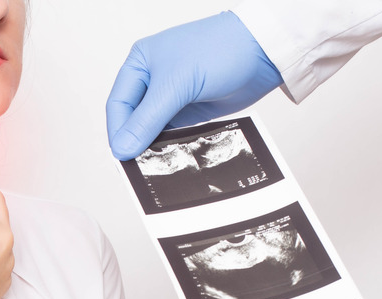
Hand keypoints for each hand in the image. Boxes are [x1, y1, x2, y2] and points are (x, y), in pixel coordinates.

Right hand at [106, 11, 282, 159]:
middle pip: (132, 118)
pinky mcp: (190, 109)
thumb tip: (122, 147)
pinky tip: (171, 156)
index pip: (118, 103)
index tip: (122, 155)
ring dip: (152, 145)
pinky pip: (172, 132)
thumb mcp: (175, 85)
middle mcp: (152, 79)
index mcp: (140, 63)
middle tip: (136, 165)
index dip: (118, 131)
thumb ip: (147, 120)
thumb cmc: (219, 49)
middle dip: (134, 140)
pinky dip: (170, 144)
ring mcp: (172, 95)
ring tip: (153, 164)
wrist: (263, 51)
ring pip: (152, 127)